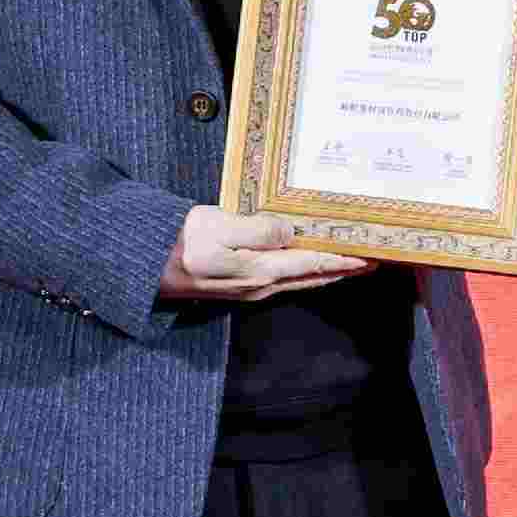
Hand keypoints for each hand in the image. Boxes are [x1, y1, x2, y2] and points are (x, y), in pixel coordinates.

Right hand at [159, 206, 370, 302]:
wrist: (142, 266)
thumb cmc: (179, 241)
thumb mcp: (218, 227)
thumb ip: (258, 230)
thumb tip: (292, 233)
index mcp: (260, 271)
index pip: (313, 264)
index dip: (344, 260)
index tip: (370, 256)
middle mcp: (260, 285)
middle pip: (312, 277)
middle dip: (344, 269)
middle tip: (373, 260)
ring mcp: (249, 288)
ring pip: (300, 281)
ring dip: (327, 272)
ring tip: (351, 263)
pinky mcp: (239, 285)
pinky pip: (285, 280)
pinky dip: (306, 272)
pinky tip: (309, 265)